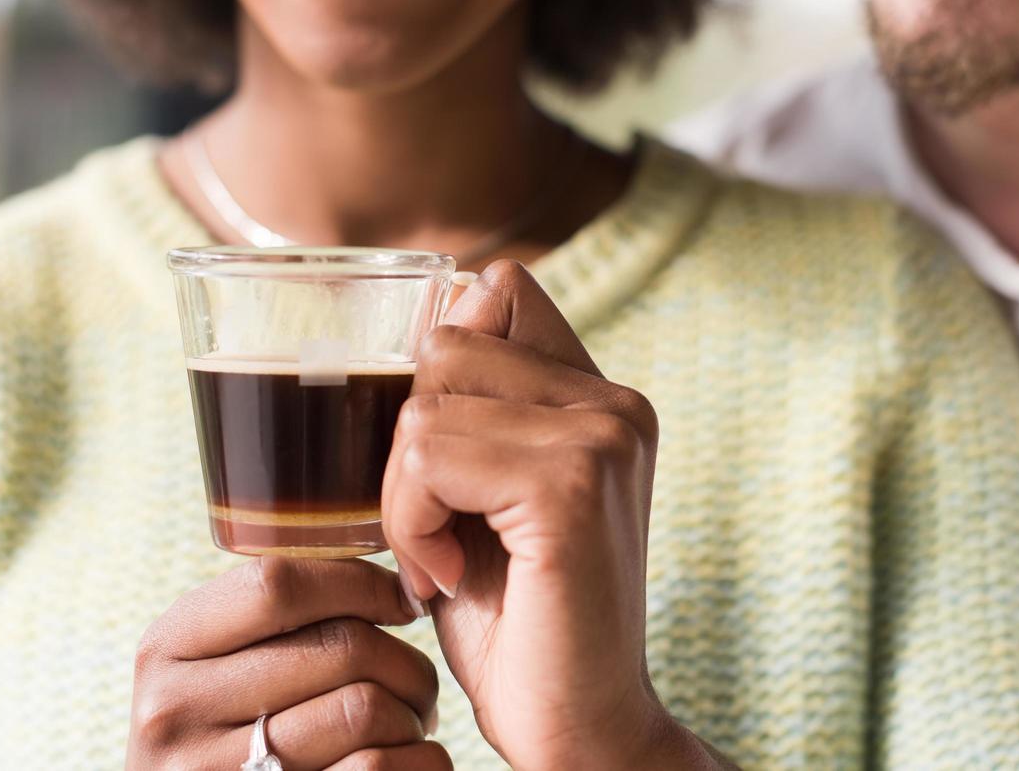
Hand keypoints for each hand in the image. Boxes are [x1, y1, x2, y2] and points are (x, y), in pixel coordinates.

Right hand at [126, 557, 449, 770]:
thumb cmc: (221, 738)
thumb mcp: (209, 671)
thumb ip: (264, 620)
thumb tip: (384, 571)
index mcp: (166, 647)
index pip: (278, 583)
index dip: (361, 582)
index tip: (403, 601)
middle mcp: (173, 710)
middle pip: (337, 647)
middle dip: (405, 660)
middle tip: (420, 684)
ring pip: (362, 709)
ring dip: (411, 716)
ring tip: (408, 725)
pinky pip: (373, 770)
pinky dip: (416, 760)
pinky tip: (407, 759)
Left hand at [381, 261, 672, 769]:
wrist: (579, 728)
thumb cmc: (518, 618)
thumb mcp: (486, 494)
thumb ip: (473, 408)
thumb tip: (433, 312)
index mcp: (603, 398)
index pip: (497, 290)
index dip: (442, 361)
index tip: (444, 459)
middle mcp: (615, 403)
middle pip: (444, 344)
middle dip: (408, 441)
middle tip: (439, 527)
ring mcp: (601, 437)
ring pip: (425, 402)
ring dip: (403, 492)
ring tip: (446, 557)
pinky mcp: (570, 485)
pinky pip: (427, 456)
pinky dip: (411, 523)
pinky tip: (452, 577)